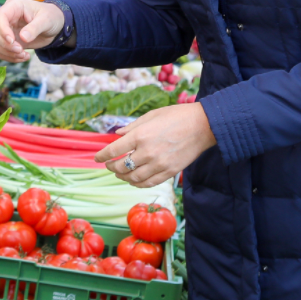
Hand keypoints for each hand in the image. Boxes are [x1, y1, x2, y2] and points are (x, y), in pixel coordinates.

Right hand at [0, 0, 64, 62]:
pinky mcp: (9, 41)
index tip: (12, 41)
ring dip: (8, 52)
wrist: (55, 26)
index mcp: (14, 6)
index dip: (2, 30)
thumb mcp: (46, 20)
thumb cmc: (51, 17)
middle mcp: (7, 17)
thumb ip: (35, 28)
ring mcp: (6, 30)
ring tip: (24, 55)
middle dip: (4, 44)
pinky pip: (2, 51)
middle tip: (20, 50)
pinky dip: (11, 57)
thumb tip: (23, 38)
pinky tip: (24, 57)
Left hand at [94, 103, 216, 187]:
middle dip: (111, 167)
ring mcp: (159, 164)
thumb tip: (118, 134)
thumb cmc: (177, 116)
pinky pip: (149, 183)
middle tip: (108, 165)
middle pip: (121, 166)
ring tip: (119, 173)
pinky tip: (134, 180)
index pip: (114, 150)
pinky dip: (138, 183)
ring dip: (123, 177)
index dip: (102, 155)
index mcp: (140, 135)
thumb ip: (132, 127)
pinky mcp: (169, 172)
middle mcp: (147, 152)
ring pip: (133, 178)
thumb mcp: (151, 116)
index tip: (97, 158)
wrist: (203, 126)